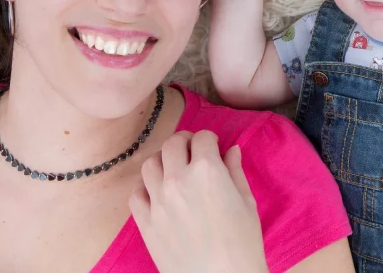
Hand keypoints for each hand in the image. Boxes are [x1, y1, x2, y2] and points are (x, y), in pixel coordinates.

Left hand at [131, 131, 268, 272]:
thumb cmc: (242, 244)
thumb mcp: (247, 203)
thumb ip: (235, 171)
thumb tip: (230, 150)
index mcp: (207, 170)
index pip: (202, 138)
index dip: (210, 139)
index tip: (213, 146)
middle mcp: (178, 179)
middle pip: (172, 144)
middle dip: (185, 142)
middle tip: (193, 151)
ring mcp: (158, 201)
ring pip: (150, 164)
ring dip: (163, 160)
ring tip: (173, 169)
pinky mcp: (145, 222)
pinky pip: (136, 193)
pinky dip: (145, 187)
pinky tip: (157, 192)